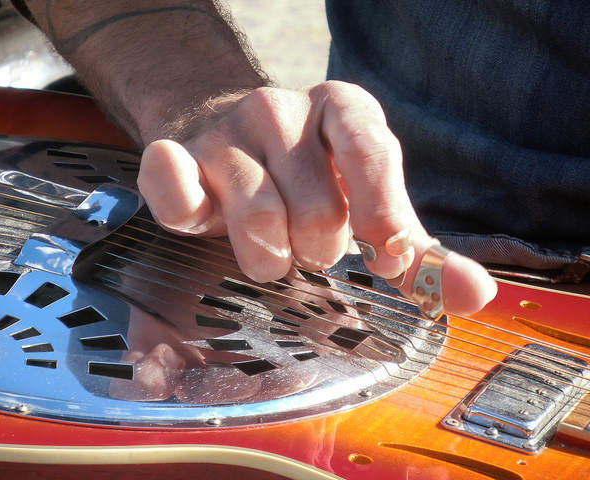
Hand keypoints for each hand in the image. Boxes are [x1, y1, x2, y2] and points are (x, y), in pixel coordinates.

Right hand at [137, 81, 496, 314]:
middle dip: (318, 247)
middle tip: (308, 244)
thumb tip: (477, 296)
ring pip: (257, 218)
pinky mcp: (176, 154)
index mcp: (341, 109)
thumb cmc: (310, 180)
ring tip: (269, 246)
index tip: (388, 263)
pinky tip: (198, 212)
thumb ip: (418, 250)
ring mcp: (225, 131)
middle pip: (317, 207)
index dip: (382, 214)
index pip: (371, 153)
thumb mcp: (368, 202)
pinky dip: (184, 204)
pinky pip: (174, 185)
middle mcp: (279, 109)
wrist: (230, 145)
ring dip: (269, 257)